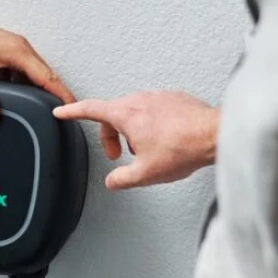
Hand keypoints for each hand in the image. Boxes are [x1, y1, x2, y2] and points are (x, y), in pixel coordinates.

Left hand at [0, 13, 73, 122]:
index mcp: (18, 51)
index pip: (48, 77)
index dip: (62, 94)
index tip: (73, 107)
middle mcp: (18, 47)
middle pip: (43, 74)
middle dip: (52, 93)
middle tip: (60, 111)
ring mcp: (10, 47)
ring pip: (30, 71)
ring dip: (35, 87)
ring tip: (38, 105)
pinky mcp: (1, 49)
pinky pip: (18, 68)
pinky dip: (21, 81)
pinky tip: (12, 91)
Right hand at [53, 91, 217, 189]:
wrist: (217, 135)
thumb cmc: (184, 148)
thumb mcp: (146, 173)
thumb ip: (122, 179)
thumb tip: (112, 181)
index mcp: (125, 114)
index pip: (89, 109)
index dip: (71, 111)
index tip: (61, 111)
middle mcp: (139, 100)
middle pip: (112, 114)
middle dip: (110, 135)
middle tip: (117, 154)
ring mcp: (157, 96)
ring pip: (134, 111)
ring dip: (132, 130)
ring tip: (147, 149)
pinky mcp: (174, 98)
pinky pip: (153, 109)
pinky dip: (152, 123)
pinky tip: (166, 140)